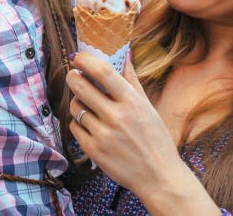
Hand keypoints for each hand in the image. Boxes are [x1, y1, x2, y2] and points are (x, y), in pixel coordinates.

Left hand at [66, 52, 183, 196]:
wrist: (159, 178)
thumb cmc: (156, 139)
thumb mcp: (148, 107)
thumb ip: (132, 80)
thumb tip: (124, 54)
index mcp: (132, 102)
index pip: (103, 72)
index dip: (85, 60)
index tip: (78, 56)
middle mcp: (116, 117)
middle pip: (80, 86)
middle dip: (73, 76)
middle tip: (74, 75)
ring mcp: (103, 135)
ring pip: (74, 107)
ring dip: (77, 102)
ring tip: (88, 105)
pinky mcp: (93, 151)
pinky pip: (74, 126)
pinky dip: (78, 122)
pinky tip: (90, 124)